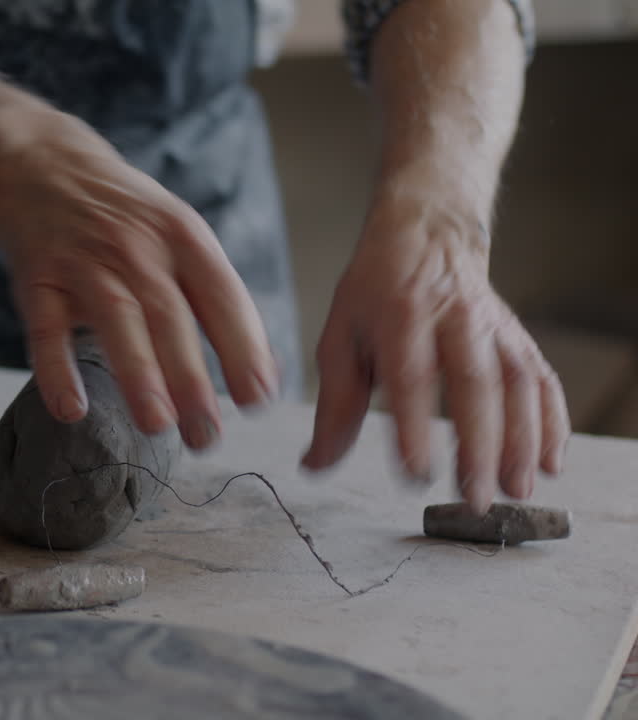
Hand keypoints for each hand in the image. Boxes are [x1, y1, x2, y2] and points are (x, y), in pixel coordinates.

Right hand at [0, 111, 277, 447]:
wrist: (42, 167)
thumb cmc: (128, 220)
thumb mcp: (179, 235)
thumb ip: (215, 297)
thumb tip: (264, 375)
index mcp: (183, 236)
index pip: (221, 295)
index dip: (242, 348)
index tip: (258, 401)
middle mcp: (136, 246)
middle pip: (169, 315)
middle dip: (192, 378)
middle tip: (208, 437)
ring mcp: (83, 261)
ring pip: (116, 320)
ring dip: (139, 374)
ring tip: (159, 426)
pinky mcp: (36, 279)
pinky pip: (46, 330)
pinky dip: (57, 370)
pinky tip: (71, 409)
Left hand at [301, 194, 569, 512]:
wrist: (426, 235)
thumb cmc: (375, 295)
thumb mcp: (340, 337)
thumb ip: (334, 405)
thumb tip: (317, 464)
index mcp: (399, 317)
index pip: (410, 375)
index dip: (415, 425)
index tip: (416, 472)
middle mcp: (453, 319)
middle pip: (474, 383)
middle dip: (479, 445)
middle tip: (474, 500)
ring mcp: (493, 327)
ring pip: (517, 384)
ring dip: (522, 441)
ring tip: (515, 490)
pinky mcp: (518, 338)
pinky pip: (543, 380)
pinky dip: (553, 423)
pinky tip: (551, 463)